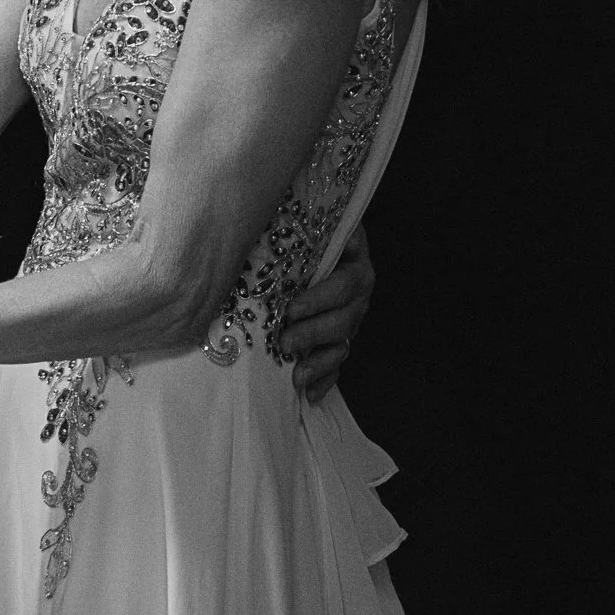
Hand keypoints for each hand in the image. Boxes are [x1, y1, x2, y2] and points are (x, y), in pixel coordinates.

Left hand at [279, 223, 375, 403]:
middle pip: (347, 317)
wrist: (301, 233)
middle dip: (315, 333)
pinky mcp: (339, 335)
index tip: (292, 309)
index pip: (347, 282)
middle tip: (285, 343)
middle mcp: (358, 288)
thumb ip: (286, 225)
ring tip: (296, 375)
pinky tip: (310, 395)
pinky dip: (325, 380)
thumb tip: (256, 229)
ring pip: (343, 343)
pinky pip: (338, 361)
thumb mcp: (292, 219)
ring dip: (320, 362)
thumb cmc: (292, 225)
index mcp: (353, 257)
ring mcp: (351, 314)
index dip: (321, 298)